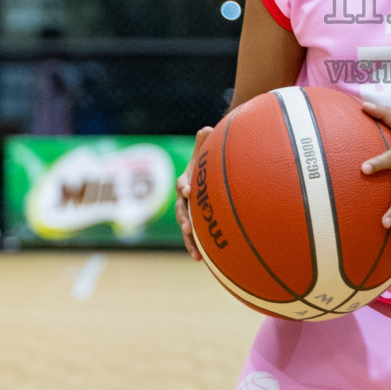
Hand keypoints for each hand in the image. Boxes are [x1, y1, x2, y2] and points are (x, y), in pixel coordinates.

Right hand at [174, 126, 210, 260]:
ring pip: (187, 227)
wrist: (209, 173)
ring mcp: (190, 212)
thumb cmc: (207, 161)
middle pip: (181, 210)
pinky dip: (197, 246)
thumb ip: (205, 141)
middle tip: (190, 227)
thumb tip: (206, 129)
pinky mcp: (198, 223)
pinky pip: (196, 237)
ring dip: (190, 241)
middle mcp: (185, 200)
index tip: (187, 190)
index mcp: (186, 182)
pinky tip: (203, 260)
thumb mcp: (206, 150)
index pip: (182, 184)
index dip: (184, 186)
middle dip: (184, 219)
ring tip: (196, 254)